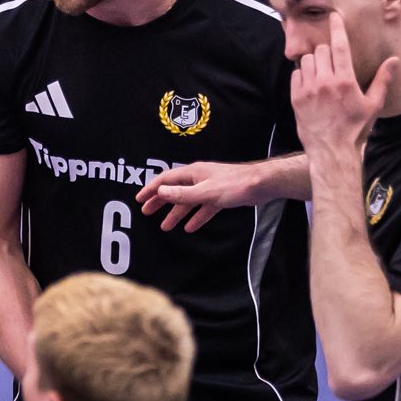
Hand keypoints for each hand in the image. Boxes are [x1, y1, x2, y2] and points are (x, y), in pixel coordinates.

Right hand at [136, 162, 257, 231]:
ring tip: (165, 226)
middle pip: (174, 190)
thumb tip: (161, 192)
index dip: (151, 189)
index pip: (166, 180)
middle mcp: (199, 178)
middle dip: (160, 202)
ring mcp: (209, 188)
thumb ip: (183, 194)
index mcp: (192, 173)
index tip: (140, 199)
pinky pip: (203, 208)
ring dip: (176, 213)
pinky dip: (195, 217)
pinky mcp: (220, 197)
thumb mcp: (206, 192)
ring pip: (188, 201)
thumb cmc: (235, 185)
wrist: (261, 185)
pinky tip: (190, 227)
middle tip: (147, 212)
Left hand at [291, 11, 391, 157]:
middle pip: (322, 50)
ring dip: (314, 62)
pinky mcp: (296, 98)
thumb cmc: (355, 129)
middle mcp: (325, 82)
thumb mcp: (373, 105)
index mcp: (345, 81)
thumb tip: (395, 60)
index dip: (337, 27)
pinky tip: (311, 85)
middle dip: (328, 52)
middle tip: (333, 65)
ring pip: (307, 60)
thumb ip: (383, 79)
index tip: (334, 16)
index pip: (339, 46)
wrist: (332, 151)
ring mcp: (308, 90)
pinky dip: (302, 75)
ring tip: (322, 74)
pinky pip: (296, 74)